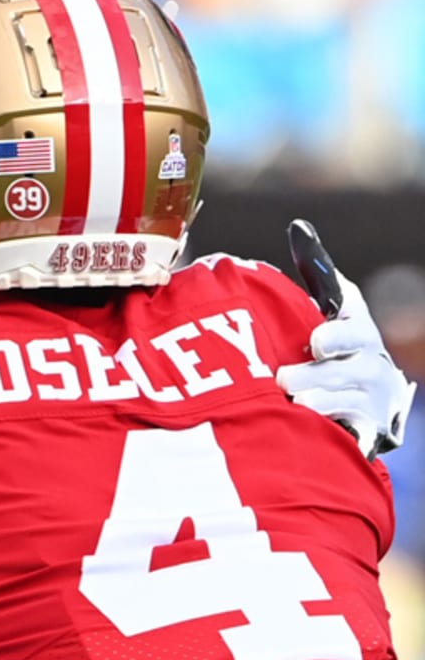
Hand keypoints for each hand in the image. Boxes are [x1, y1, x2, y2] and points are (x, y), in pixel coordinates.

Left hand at [278, 221, 416, 458]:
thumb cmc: (333, 347)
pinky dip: (333, 428)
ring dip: (321, 399)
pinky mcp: (368, 431)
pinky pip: (354, 431)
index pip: (355, 327)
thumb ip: (316, 271)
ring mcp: (374, 399)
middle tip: (286, 377)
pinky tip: (307, 427)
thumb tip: (300, 227)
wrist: (358, 403)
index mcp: (357, 331)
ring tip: (293, 401)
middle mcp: (371, 363)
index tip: (315, 341)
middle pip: (356, 367)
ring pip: (352, 400)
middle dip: (322, 373)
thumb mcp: (327, 309)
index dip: (339, 335)